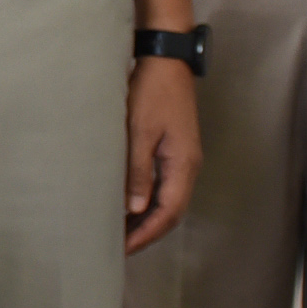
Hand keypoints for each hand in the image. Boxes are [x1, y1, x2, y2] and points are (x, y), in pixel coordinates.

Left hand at [125, 57, 200, 254]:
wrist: (166, 58)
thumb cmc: (153, 90)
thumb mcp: (140, 131)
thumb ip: (138, 171)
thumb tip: (135, 208)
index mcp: (183, 164)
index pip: (168, 213)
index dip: (146, 234)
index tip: (123, 249)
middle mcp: (188, 165)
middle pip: (171, 211)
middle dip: (146, 232)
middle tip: (118, 246)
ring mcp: (183, 158)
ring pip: (168, 199)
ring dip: (147, 218)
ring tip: (121, 230)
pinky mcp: (174, 149)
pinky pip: (164, 185)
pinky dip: (148, 200)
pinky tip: (129, 203)